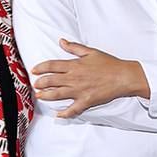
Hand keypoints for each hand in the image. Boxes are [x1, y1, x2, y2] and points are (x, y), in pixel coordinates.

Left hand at [32, 40, 148, 119]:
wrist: (123, 77)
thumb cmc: (108, 63)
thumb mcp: (90, 52)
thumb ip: (74, 47)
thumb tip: (61, 41)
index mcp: (74, 65)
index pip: (52, 66)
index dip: (40, 68)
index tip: (34, 70)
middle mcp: (74, 78)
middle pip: (51, 81)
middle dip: (40, 83)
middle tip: (36, 84)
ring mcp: (79, 91)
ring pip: (57, 95)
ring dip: (46, 96)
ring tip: (39, 96)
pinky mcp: (86, 101)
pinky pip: (72, 109)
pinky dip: (64, 113)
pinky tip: (58, 114)